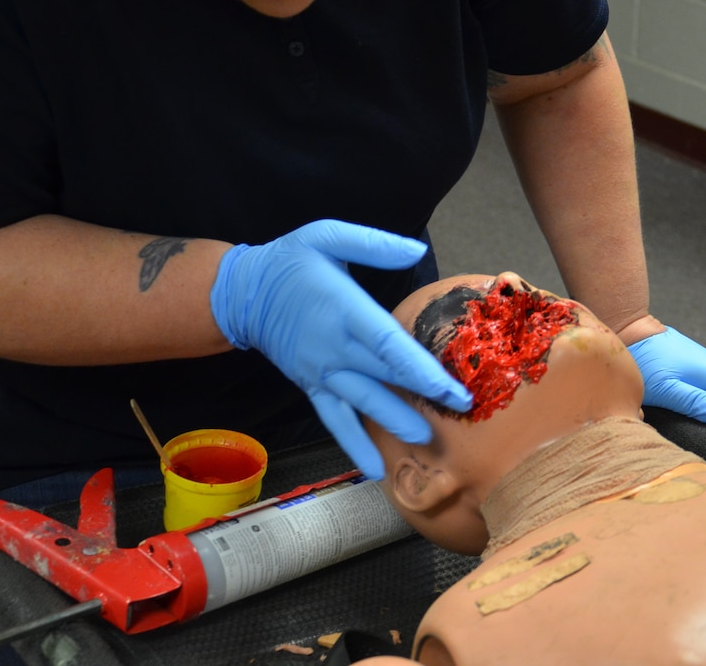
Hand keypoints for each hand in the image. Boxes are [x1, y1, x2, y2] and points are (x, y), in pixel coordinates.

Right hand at [210, 220, 472, 478]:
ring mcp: (321, 370)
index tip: (450, 385)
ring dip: (393, 422)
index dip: (420, 368)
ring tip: (424, 440)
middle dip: (423, 395)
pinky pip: (334, 420)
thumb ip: (373, 244)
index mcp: (343, 309)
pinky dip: (353, 446)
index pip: (388, 344)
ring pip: (362, 402)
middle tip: (461, 411)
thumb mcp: (326, 236)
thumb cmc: (290, 261)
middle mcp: (333, 346)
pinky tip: (374, 469)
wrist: (243, 293)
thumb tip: (417, 250)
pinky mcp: (310, 386)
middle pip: (384, 375)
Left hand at [629, 327, 705, 428]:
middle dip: (695, 412)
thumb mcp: (667, 390)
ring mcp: (704, 360)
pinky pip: (694, 383)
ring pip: (703, 394)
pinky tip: (665, 384)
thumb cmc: (645, 362)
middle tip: (670, 408)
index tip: (683, 421)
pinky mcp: (693, 357)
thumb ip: (697, 404)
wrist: (631, 332)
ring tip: (665, 395)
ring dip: (688, 401)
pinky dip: (682, 389)